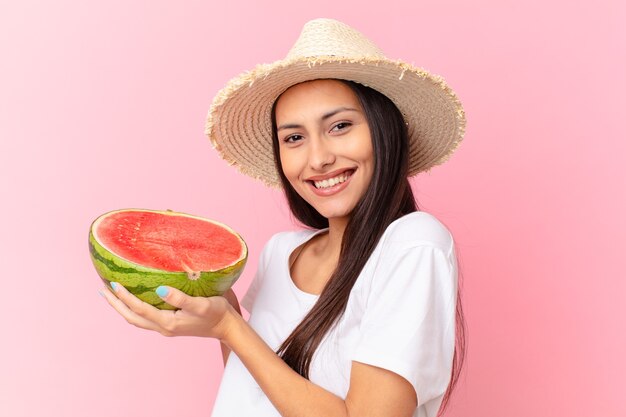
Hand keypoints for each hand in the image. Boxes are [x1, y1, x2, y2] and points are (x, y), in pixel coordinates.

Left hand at [100, 283, 236, 339]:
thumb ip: (180, 297)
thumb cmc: (217, 313)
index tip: (113, 283)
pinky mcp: (170, 324)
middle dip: (116, 304)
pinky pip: (145, 318)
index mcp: (168, 322)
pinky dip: (134, 309)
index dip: (125, 297)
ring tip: (112, 295)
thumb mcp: (201, 304)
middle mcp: (163, 327)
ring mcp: (166, 327)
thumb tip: (158, 289)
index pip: (139, 309)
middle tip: (102, 290)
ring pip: (137, 319)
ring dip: (122, 307)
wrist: (227, 328)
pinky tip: (135, 299)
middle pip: (132, 317)